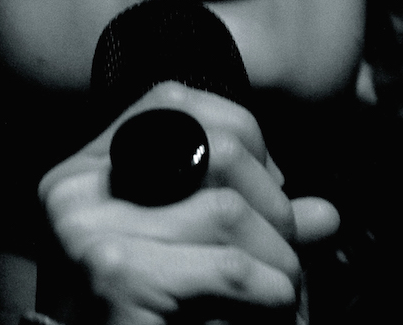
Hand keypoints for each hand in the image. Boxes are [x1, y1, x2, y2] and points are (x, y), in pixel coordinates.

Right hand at [36, 82, 340, 324]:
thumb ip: (250, 222)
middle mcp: (75, 190)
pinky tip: (273, 308)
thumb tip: (327, 215)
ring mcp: (89, 231)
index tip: (271, 185)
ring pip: (228, 211)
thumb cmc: (148, 319)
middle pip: (212, 149)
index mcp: (82, 169)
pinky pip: (229, 267)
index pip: (172, 99)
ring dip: (279, 255)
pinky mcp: (116, 278)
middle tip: (290, 248)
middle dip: (272, 201)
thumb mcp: (192, 255)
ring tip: (286, 289)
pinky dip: (270, 290)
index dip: (241, 131)